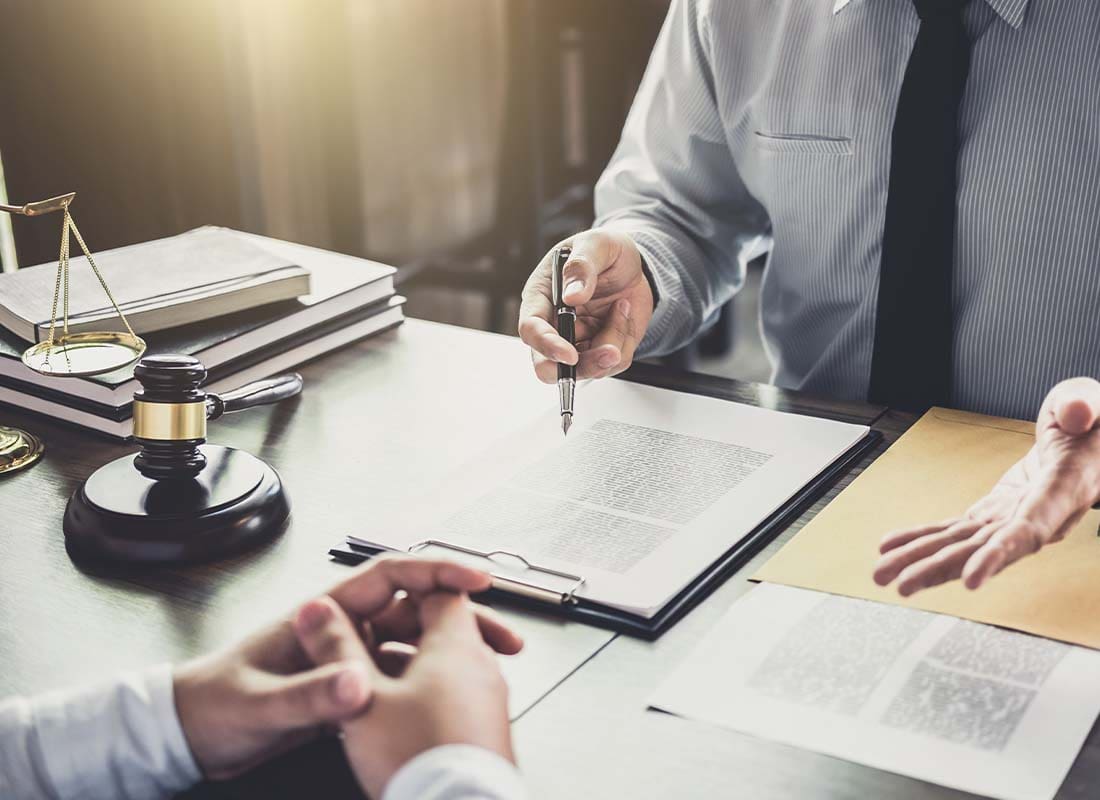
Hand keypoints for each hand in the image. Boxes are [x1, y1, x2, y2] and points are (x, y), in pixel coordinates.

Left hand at [174, 557, 521, 778]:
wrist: (187, 736)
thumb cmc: (211, 706)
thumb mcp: (258, 706)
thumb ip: (307, 697)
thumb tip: (357, 684)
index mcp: (322, 616)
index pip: (391, 576)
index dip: (438, 571)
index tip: (476, 578)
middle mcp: (341, 631)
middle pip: (416, 612)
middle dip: (462, 619)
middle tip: (502, 638)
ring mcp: (346, 660)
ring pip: (414, 647)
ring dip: (453, 654)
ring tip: (491, 668)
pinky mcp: (346, 690)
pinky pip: (400, 680)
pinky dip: (430, 684)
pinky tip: (450, 697)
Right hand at [519, 228, 653, 382]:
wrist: (633, 265)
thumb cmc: (605, 252)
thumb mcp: (596, 244)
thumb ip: (581, 266)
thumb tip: (572, 296)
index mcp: (540, 297)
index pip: (531, 330)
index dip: (547, 345)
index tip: (570, 354)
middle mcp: (554, 326)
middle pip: (548, 367)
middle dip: (580, 367)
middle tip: (610, 352)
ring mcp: (577, 342)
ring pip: (588, 368)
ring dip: (614, 341)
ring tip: (622, 305)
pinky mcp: (599, 351)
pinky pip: (613, 362)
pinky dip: (625, 338)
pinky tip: (623, 312)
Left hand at [873, 378, 1099, 595]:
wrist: (1090, 442)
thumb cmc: (1091, 425)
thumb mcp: (1090, 404)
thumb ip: (1082, 407)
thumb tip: (1073, 415)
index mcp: (1062, 492)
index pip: (1029, 530)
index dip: (999, 555)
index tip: (972, 579)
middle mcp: (1036, 515)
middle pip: (983, 548)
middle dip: (939, 567)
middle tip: (900, 584)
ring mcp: (1011, 518)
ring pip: (963, 545)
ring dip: (921, 560)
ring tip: (883, 574)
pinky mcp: (994, 513)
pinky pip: (955, 530)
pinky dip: (923, 536)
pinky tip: (893, 546)